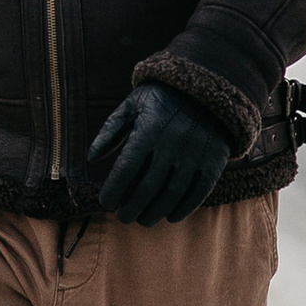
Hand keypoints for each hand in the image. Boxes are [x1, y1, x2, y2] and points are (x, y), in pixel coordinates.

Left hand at [82, 83, 230, 223]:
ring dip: (156, 212)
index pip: (126, 169)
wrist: (207, 85)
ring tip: (143, 220)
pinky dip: (185, 208)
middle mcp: (172, 143)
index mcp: (148, 130)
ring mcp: (195, 153)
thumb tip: (91, 158)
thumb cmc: (161, 98)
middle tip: (123, 217)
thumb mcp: (132, 105)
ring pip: (172, 193)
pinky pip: (199, 191)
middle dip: (132, 207)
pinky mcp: (214, 160)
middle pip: (148, 187)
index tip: (106, 203)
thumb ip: (110, 131)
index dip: (114, 190)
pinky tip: (171, 216)